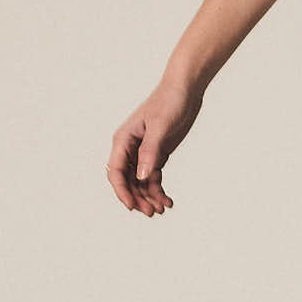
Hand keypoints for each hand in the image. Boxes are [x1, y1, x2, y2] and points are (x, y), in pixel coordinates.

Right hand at [107, 78, 202, 215]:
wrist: (185, 90)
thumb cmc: (169, 101)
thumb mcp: (160, 127)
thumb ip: (150, 152)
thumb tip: (141, 177)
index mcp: (123, 139)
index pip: (115, 171)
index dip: (121, 191)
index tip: (132, 207)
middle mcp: (130, 148)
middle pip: (127, 181)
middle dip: (137, 198)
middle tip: (152, 212)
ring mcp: (143, 152)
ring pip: (140, 182)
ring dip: (148, 197)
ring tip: (162, 209)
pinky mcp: (156, 154)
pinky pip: (153, 177)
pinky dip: (158, 190)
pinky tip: (168, 201)